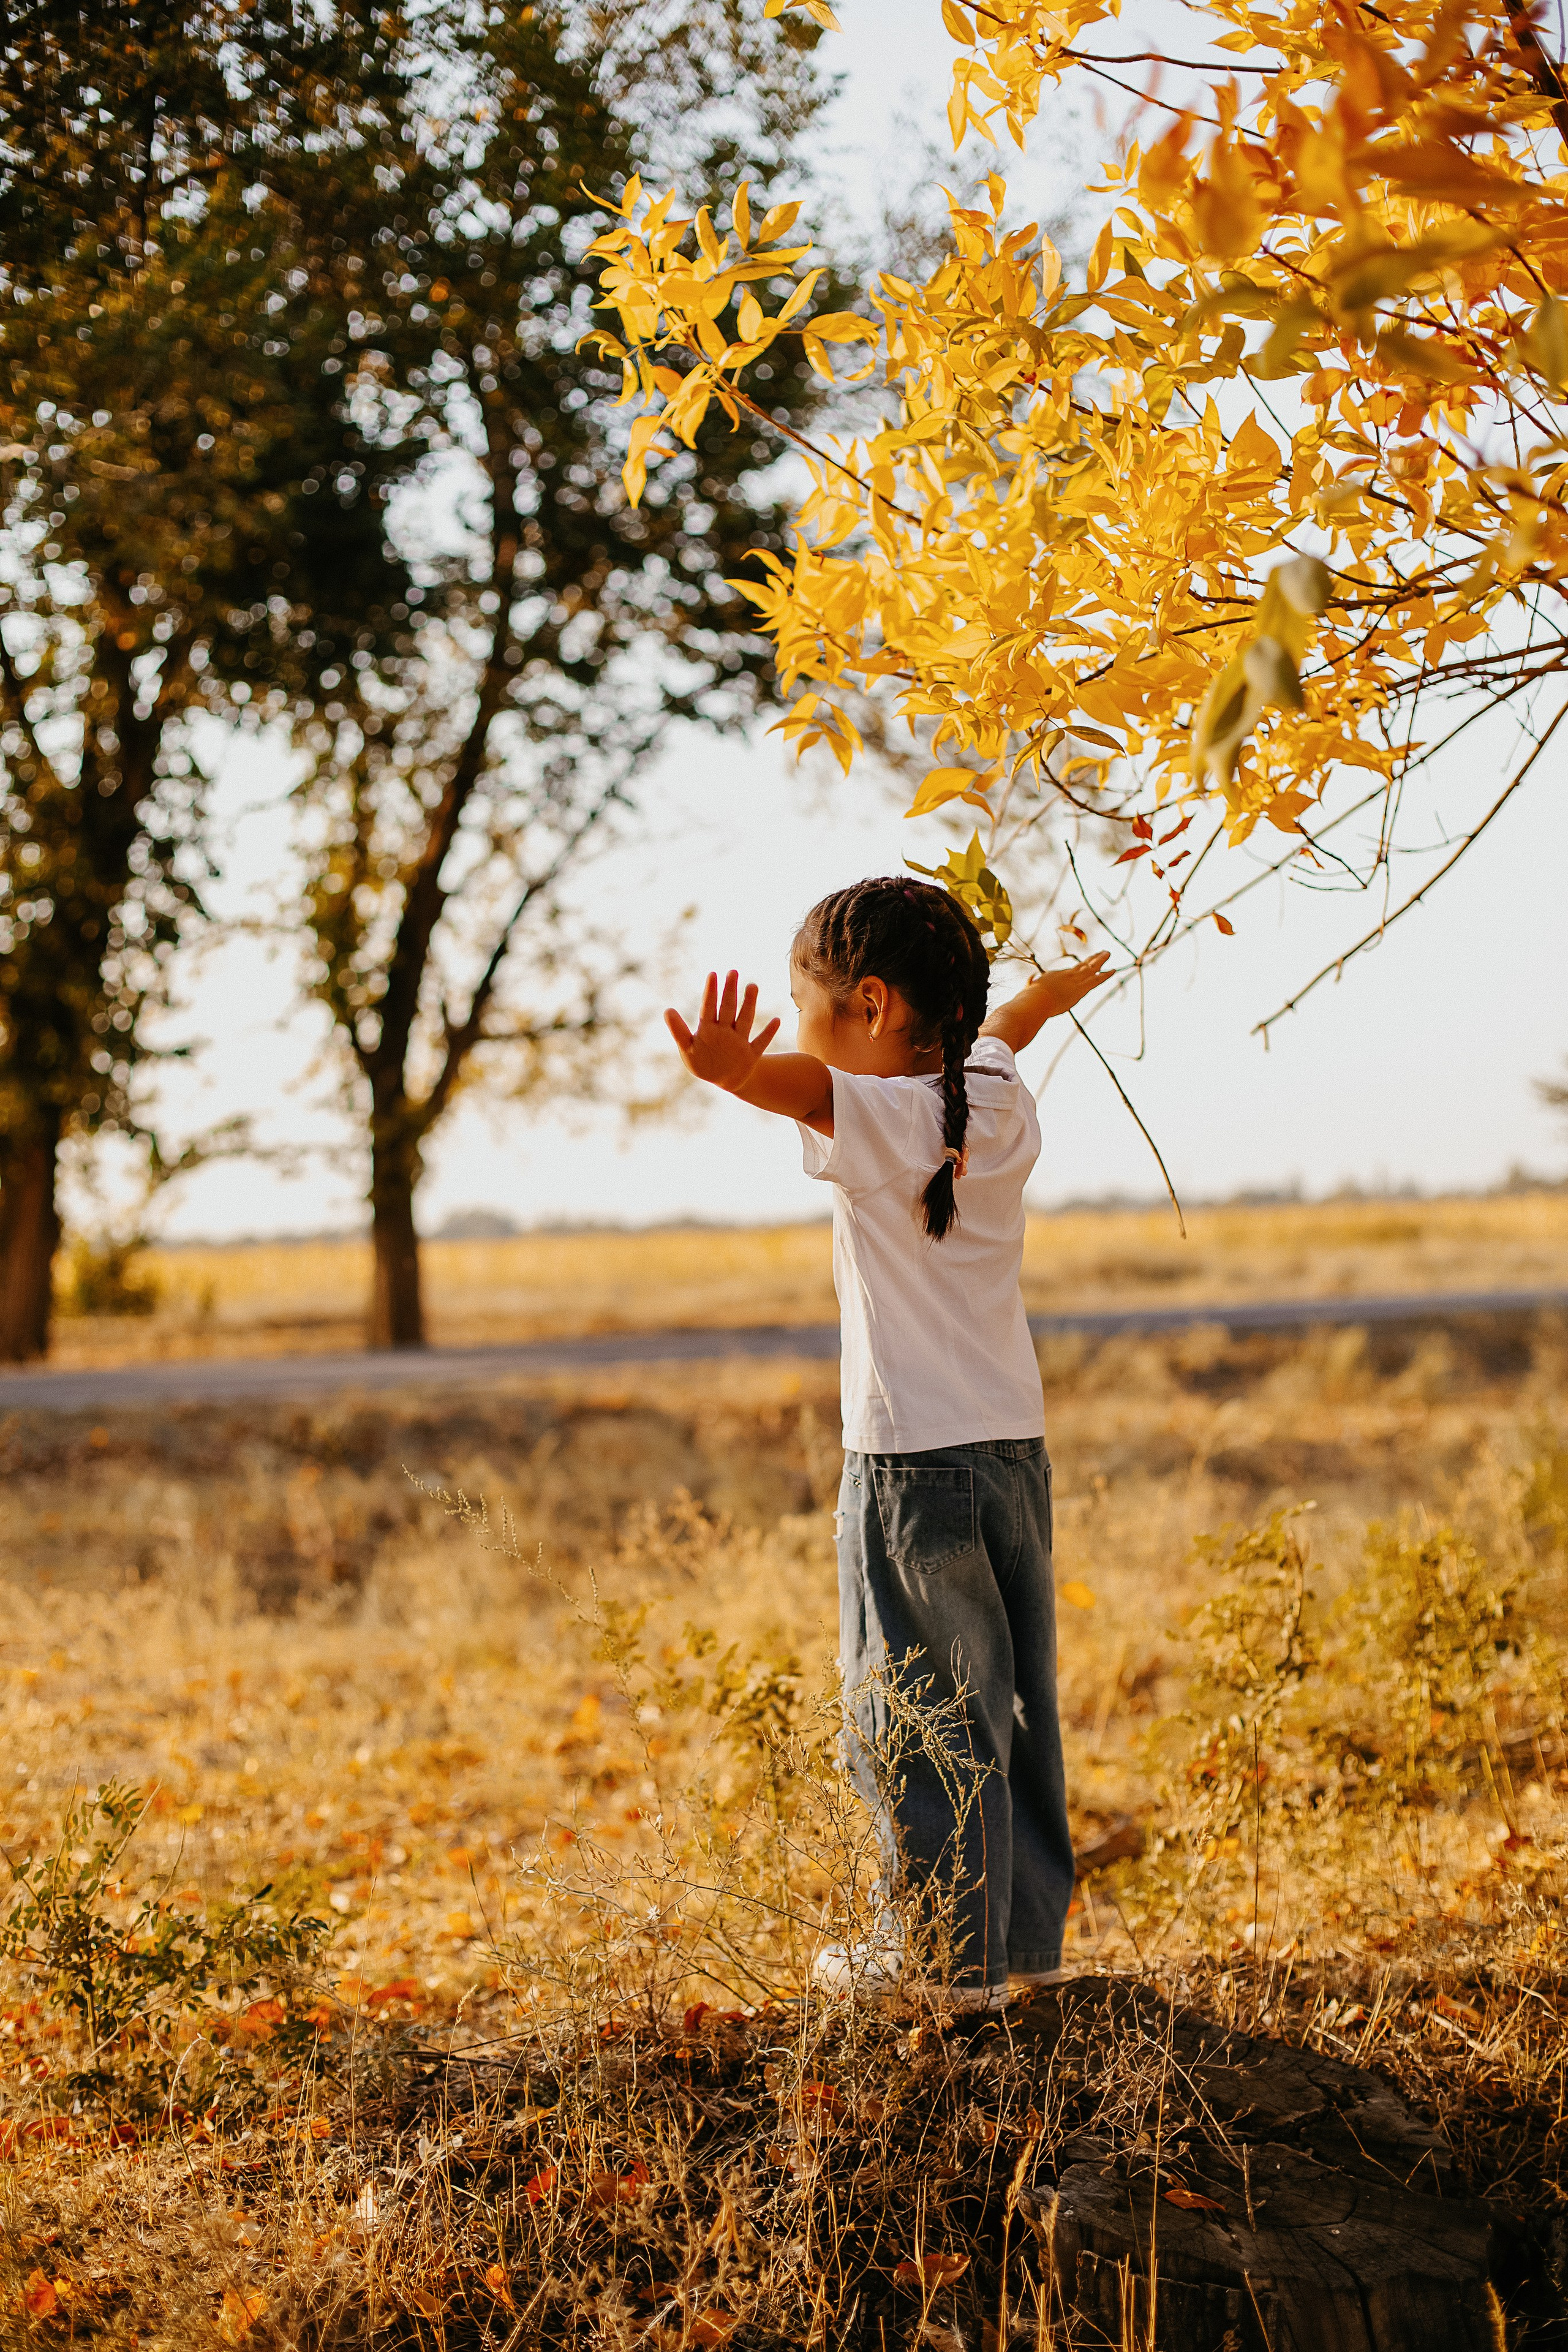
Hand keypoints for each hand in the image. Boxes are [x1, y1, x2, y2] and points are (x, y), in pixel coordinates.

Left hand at [666, 969, 780, 1094]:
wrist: (722, 1080)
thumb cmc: (702, 1062)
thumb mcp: (687, 1049)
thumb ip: (678, 1031)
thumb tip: (667, 1010)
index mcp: (708, 1029)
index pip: (708, 1007)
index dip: (710, 992)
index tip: (712, 975)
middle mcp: (725, 1031)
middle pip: (728, 1008)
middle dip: (730, 991)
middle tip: (732, 972)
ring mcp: (739, 1041)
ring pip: (744, 1020)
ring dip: (748, 1004)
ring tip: (752, 986)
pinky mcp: (751, 1055)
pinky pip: (761, 1043)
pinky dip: (768, 1033)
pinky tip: (776, 1021)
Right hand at [1021, 949, 1112, 1018]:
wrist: (1035, 1000)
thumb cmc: (1030, 999)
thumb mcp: (1029, 989)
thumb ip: (1031, 984)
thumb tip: (1031, 979)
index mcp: (1054, 976)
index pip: (1069, 972)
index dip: (1078, 968)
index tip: (1083, 965)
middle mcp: (1066, 975)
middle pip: (1082, 965)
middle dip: (1091, 959)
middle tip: (1099, 953)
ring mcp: (1075, 980)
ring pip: (1091, 968)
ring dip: (1100, 960)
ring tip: (1108, 953)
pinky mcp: (1081, 988)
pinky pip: (1097, 979)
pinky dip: (1106, 975)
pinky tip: (1114, 970)